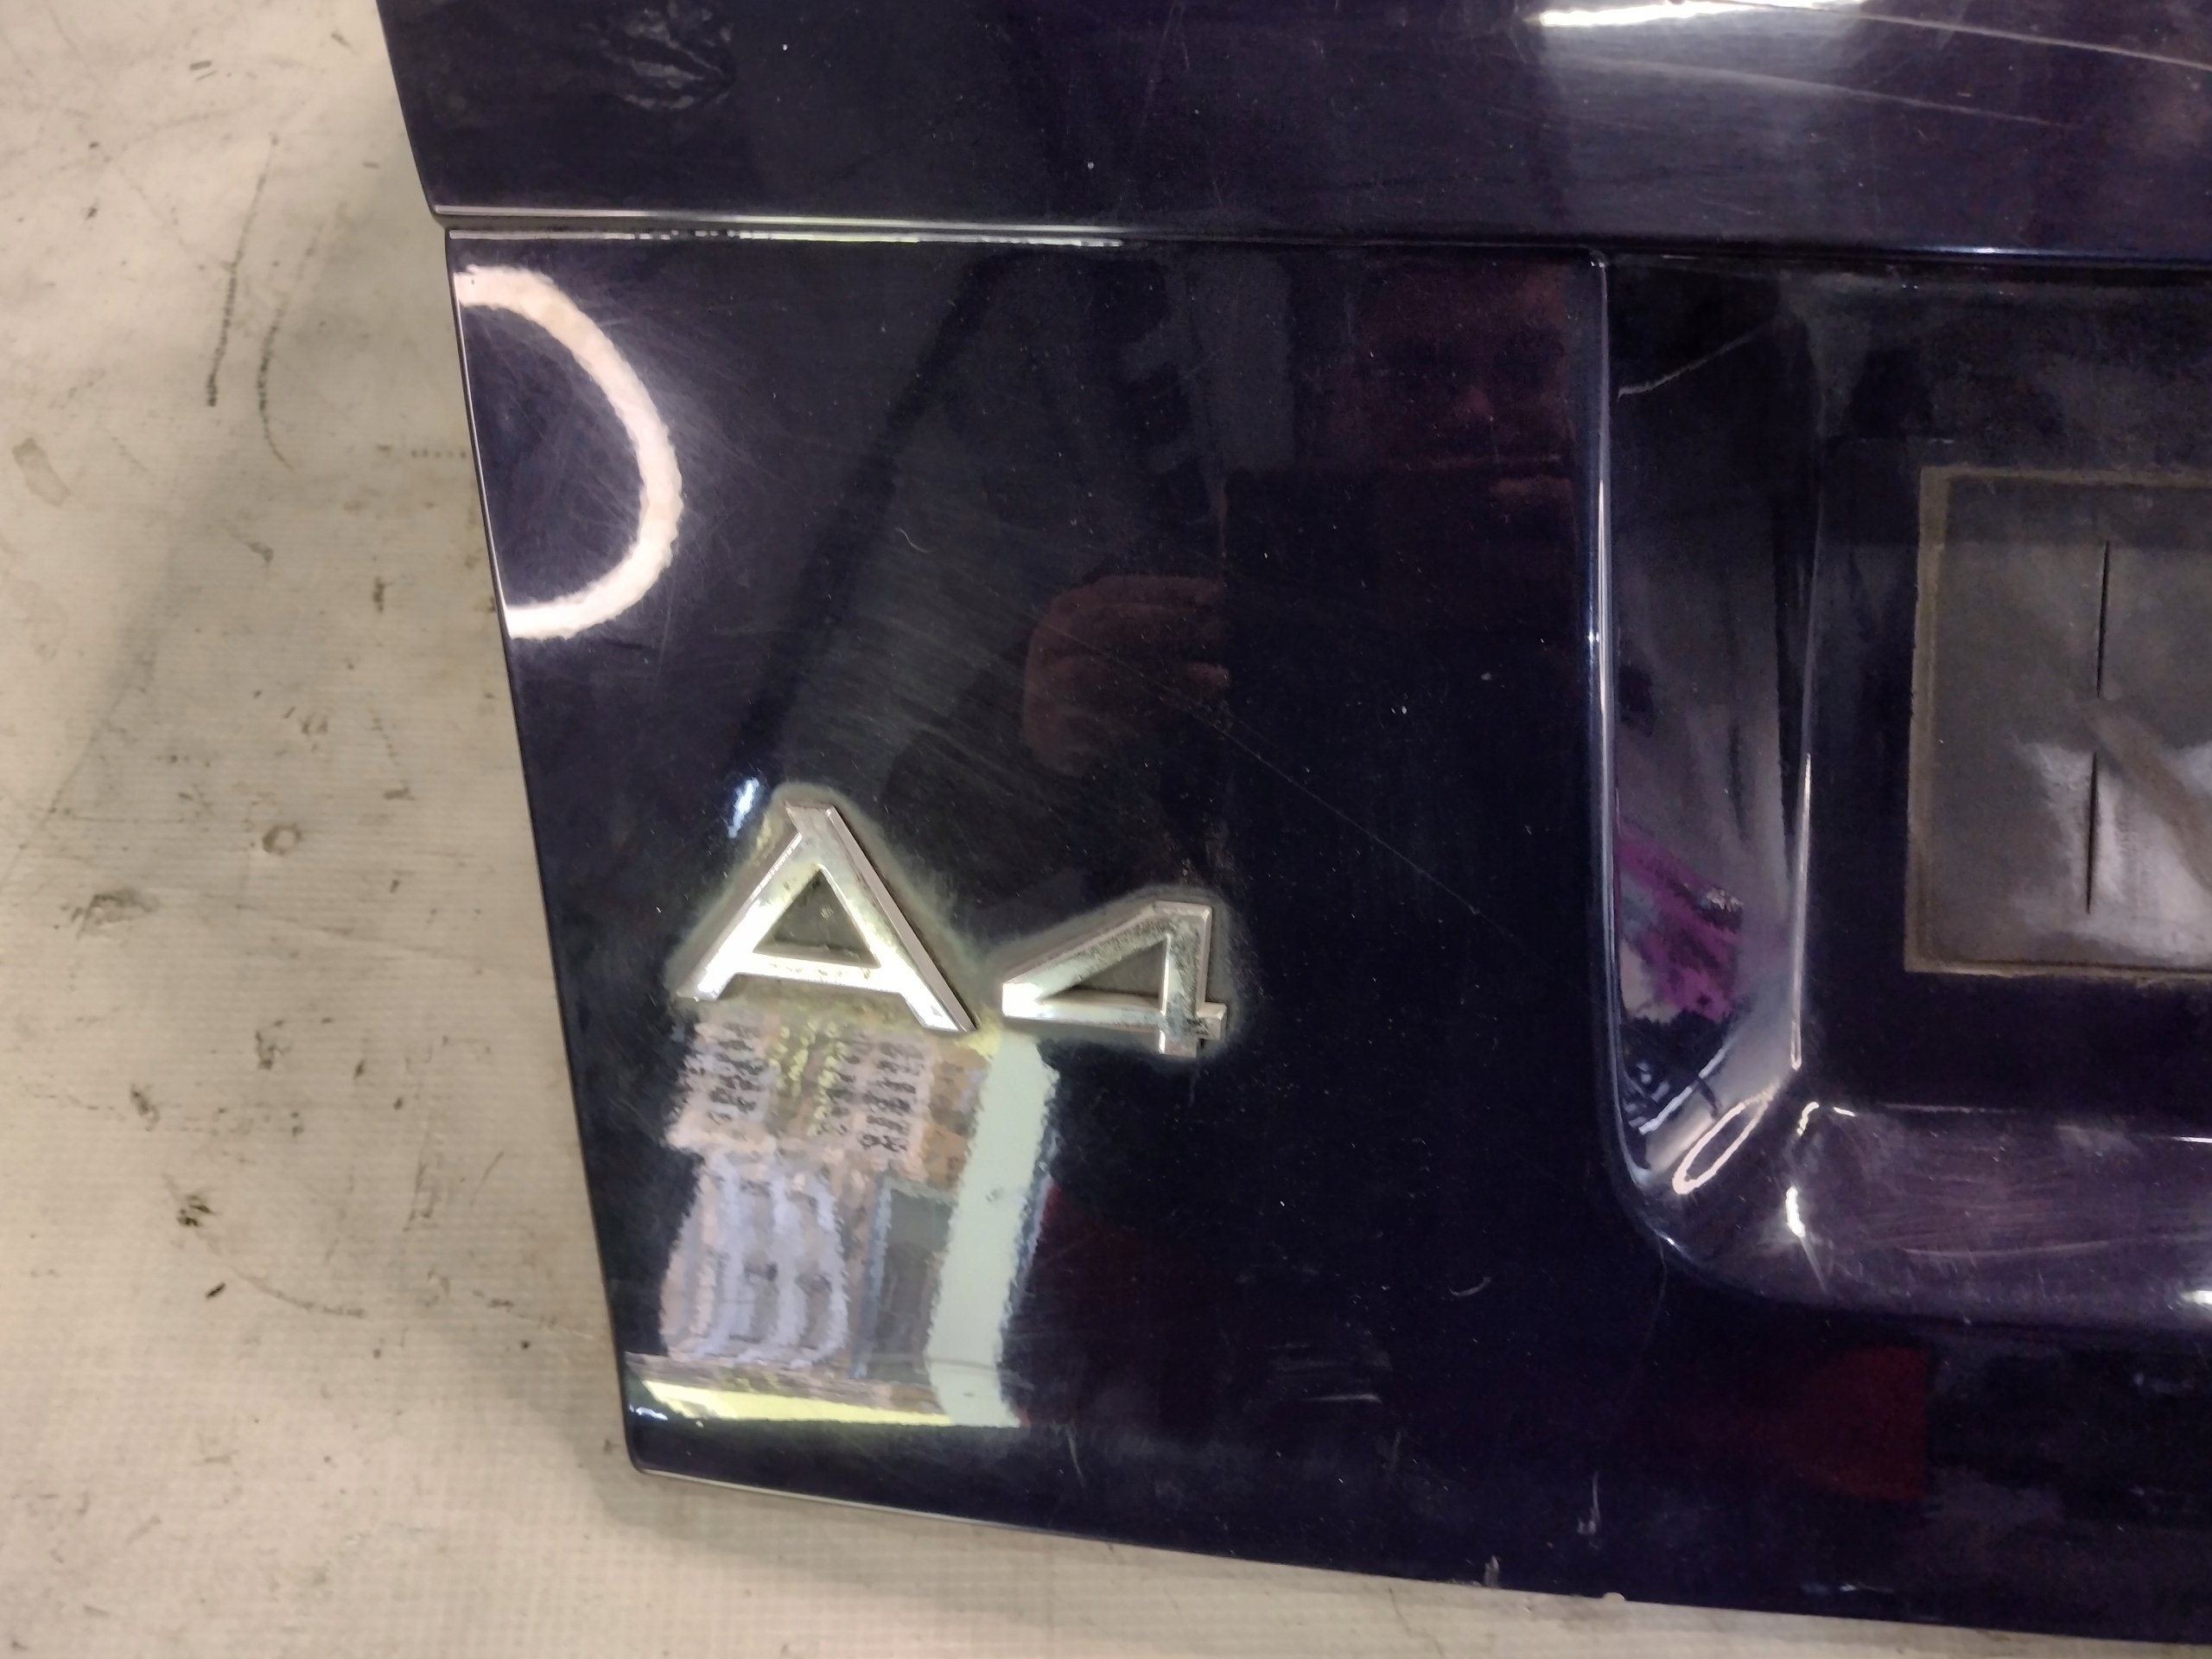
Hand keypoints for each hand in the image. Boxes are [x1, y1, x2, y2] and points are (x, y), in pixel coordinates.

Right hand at [1022, 575, 1228, 775]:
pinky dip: (1144, 715)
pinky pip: (1098, 721)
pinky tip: (1182, 709)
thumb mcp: (1131, 644)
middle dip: (1164, 625)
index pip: (1119, 590)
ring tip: (1214, 678)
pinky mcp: (1051, 730)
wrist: (1054, 738)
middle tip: (1216, 631)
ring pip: (1096, 673)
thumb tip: (1216, 602)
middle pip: (1104, 624)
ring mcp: (1045, 685)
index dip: (1169, 591)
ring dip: (1161, 675)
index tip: (1216, 595)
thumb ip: (1165, 624)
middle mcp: (1052, 639)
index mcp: (1070, 608)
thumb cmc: (1100, 681)